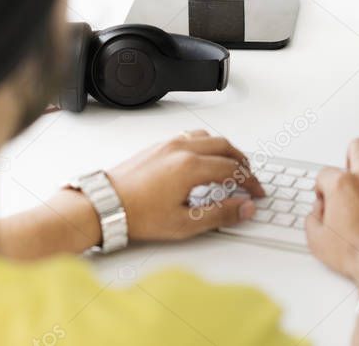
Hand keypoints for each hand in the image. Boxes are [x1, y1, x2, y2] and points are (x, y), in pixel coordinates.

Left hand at [104, 130, 264, 240]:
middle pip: (225, 147)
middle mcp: (182, 149)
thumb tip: (245, 208)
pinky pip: (191, 136)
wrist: (102, 206)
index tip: (256, 192)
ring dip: (225, 150)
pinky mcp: (158, 146)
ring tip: (231, 165)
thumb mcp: (183, 223)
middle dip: (243, 163)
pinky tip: (205, 157)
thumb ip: (220, 214)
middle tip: (250, 178)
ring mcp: (169, 144)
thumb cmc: (136, 215)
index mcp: (191, 167)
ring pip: (209, 137)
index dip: (250, 182)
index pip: (233, 170)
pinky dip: (207, 144)